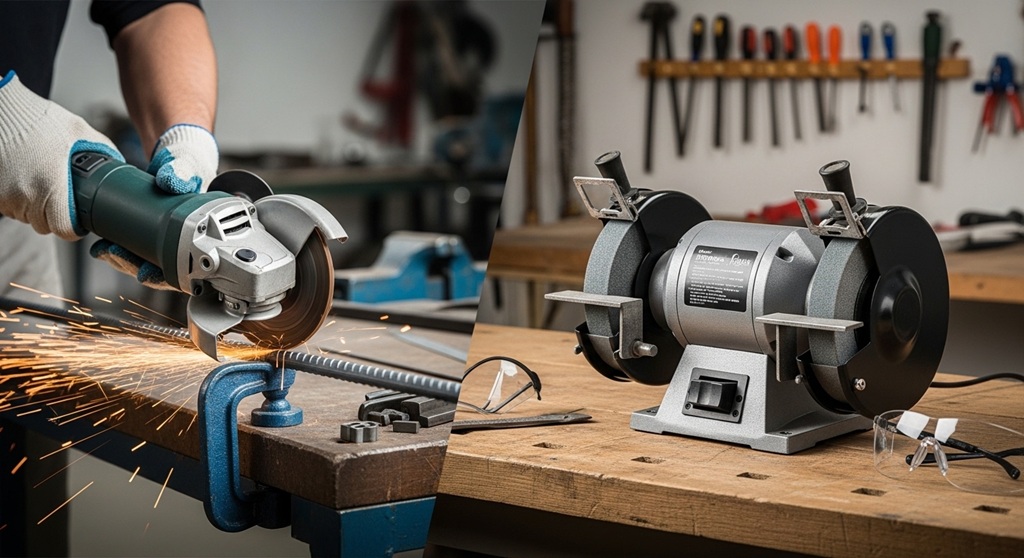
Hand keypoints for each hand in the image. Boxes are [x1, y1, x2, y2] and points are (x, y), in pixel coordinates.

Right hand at [0, 71, 123, 239]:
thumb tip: (117, 164)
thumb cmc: (36, 118)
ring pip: (24, 216)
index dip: (74, 227)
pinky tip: (22, 177)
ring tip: (39, 180)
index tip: (77, 219)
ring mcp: (2, 196)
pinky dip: (15, 197)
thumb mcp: (77, 130)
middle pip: (44, 225)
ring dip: (33, 206)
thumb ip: (102, 149)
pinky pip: (6, 205)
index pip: (64, 230)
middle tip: (60, 196)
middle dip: (54, 215)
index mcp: (49, 187)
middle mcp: (23, 196)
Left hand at [98, 124, 217, 288]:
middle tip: (115, 254)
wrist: (179, 151)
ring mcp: (166, 234)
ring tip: (104, 250)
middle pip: (161, 267)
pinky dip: (119, 248)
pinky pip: (134, 245)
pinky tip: (103, 246)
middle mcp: (184, 237)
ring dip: (124, 259)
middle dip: (135, 265)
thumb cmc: (192, 162)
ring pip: (146, 259)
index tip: (146, 274)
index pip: (187, 266)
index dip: (166, 276)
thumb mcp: (191, 165)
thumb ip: (184, 170)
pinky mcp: (149, 226)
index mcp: (201, 231)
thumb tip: (170, 181)